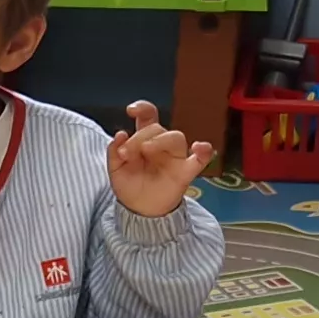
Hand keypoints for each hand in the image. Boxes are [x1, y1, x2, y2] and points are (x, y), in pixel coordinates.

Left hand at [104, 100, 214, 218]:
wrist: (139, 209)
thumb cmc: (129, 185)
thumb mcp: (115, 169)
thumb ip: (114, 152)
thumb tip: (120, 134)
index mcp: (144, 139)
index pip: (148, 116)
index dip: (142, 108)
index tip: (131, 110)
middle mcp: (161, 144)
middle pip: (158, 128)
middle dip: (140, 136)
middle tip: (126, 153)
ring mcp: (175, 157)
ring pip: (176, 138)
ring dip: (160, 141)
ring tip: (146, 151)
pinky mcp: (185, 172)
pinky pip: (200, 160)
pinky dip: (204, 152)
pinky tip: (201, 148)